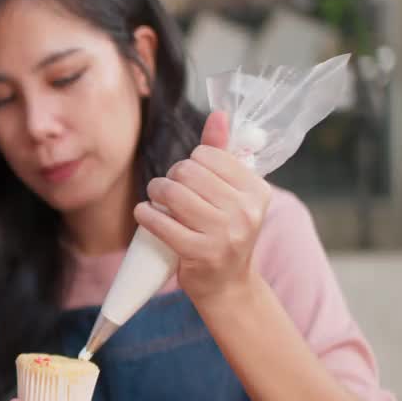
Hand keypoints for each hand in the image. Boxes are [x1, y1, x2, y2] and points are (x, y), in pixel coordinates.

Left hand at [134, 111, 270, 303]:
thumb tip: (219, 115)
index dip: (192, 162)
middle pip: (188, 172)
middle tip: (168, 191)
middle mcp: (245, 211)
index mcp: (257, 191)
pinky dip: (145, 214)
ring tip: (156, 200)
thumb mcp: (232, 194)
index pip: (210, 154)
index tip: (190, 178)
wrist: (227, 286)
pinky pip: (161, 222)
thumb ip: (224, 154)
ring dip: (156, 193)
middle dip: (171, 177)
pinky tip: (144, 214)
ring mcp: (224, 234)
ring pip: (173, 193)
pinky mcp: (200, 253)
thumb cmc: (225, 233)